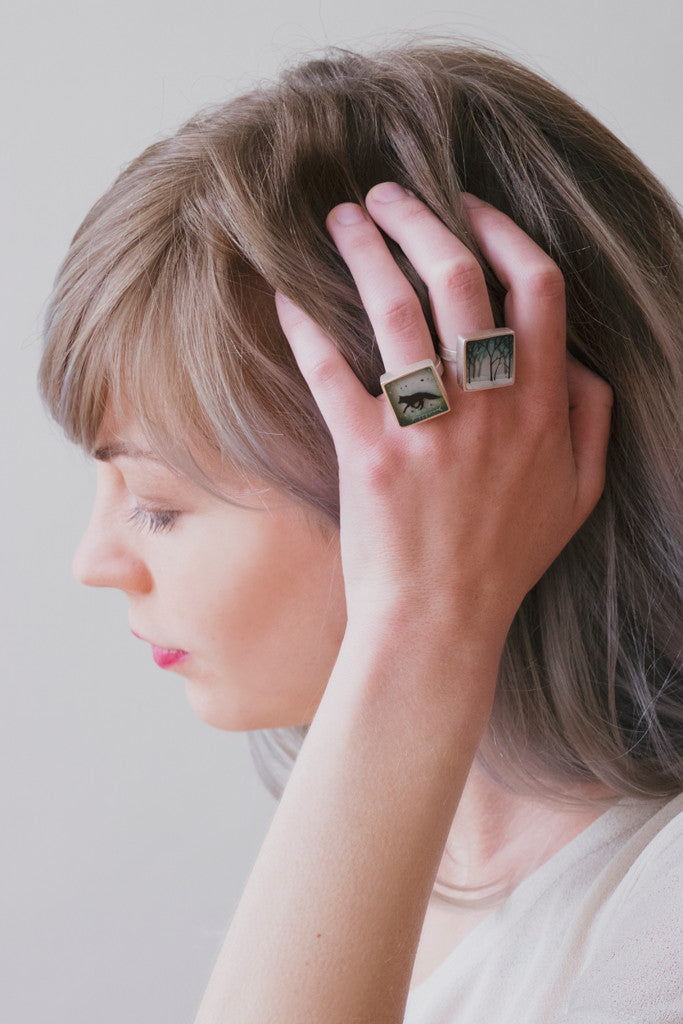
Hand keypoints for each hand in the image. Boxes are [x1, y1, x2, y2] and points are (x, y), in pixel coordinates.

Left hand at [275, 184, 612, 656]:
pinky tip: (281, 291)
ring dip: (364, 249)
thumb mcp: (578, 495)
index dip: (504, 232)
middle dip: (422, 218)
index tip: (470, 207)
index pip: (537, 288)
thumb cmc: (505, 560)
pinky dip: (302, 323)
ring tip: (340, 219)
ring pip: (396, 308)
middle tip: (388, 195)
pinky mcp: (366, 453)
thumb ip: (590, 419)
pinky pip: (330, 370)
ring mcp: (425, 428)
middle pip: (460, 278)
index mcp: (540, 407)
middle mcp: (487, 406)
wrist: (440, 622)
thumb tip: (578, 359)